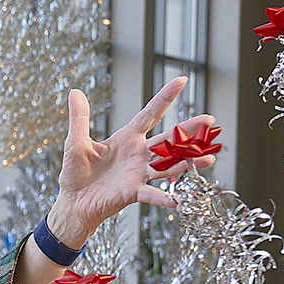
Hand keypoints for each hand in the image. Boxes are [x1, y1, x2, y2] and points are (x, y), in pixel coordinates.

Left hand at [46, 78, 219, 251]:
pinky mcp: (132, 192)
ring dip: (189, 162)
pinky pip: (151, 194)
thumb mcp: (76, 142)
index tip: (181, 80)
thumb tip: (74, 92)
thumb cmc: (76, 173)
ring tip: (210, 157)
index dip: (165, 97)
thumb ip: (80, 118)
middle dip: (189, 130)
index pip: (150, 113)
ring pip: (169, 165)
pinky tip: (176, 199)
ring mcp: (138, 173)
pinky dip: (163, 198)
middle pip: (168, 139)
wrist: (73, 202)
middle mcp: (138, 154)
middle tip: (209, 120)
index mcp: (127, 139)